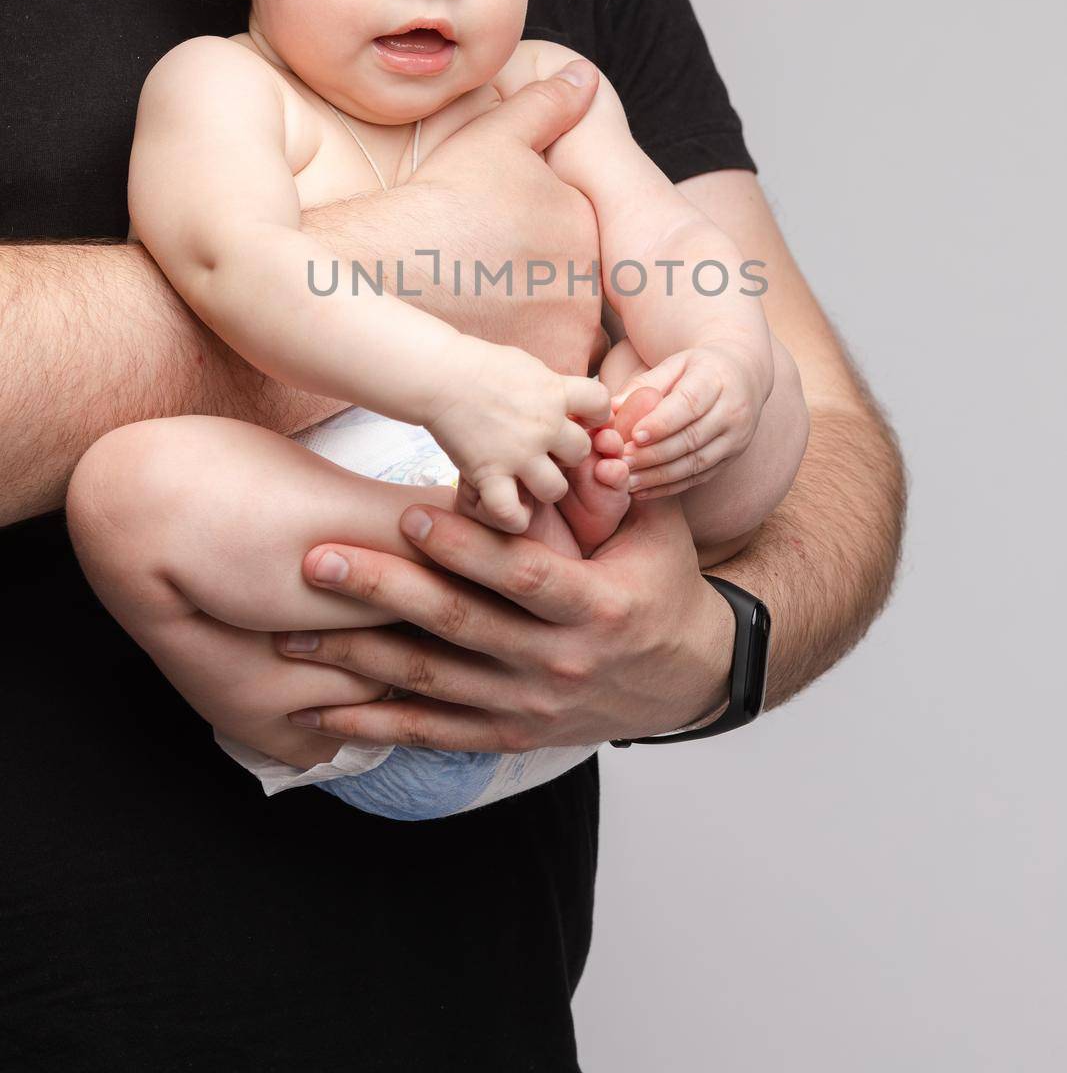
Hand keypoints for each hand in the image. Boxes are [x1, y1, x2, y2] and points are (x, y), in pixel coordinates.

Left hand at [278, 495, 734, 751]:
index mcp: (597, 607)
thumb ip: (617, 484)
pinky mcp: (511, 735)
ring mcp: (530, 707)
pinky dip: (377, 727)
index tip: (406, 514)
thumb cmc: (664, 584)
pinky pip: (434, 735)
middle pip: (458, 626)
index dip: (464, 548)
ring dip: (359, 659)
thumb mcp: (657, 530)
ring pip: (433, 684)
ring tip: (291, 637)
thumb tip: (590, 428)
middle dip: (381, 592)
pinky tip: (322, 712)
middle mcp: (559, 663)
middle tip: (315, 562)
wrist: (691, 679)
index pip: (521, 575)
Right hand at [389, 59, 607, 373]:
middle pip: (567, 291)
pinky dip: (520, 366)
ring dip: (529, 328)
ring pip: (557, 334)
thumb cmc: (437, 197)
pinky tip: (482, 343)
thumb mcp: (496, 135)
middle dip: (534, 289)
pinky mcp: (539, 374)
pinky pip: (543, 376)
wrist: (386, 264)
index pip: (574, 240)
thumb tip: (584, 76)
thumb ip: (548, 105)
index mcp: (587, 225)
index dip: (533, 243)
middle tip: (479, 278)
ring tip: (476, 311)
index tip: (492, 242)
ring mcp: (568, 333)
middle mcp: (590, 283)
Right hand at [426, 335, 610, 533]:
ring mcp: (518, 453)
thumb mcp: (528, 366)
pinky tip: (512, 509)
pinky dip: (514, 518)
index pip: (601, 403)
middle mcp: (543, 425)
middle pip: (581, 452)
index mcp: (554, 392)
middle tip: (548, 452)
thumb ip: (552, 386)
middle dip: (568, 454)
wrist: (440, 375)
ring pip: (556, 488)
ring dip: (546, 487)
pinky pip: (511, 513)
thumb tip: (568, 397)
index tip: (580, 417)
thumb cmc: (480, 365)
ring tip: (530, 480)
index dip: (595, 413)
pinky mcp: (490, 473)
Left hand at [612, 342, 771, 499]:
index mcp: (716, 380)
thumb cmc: (698, 369)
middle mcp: (733, 411)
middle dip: (654, 454)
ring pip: (696, 463)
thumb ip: (643, 384)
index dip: (662, 423)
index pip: (689, 404)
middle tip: (621, 461)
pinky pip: (700, 477)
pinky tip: (644, 491)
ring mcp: (736, 438)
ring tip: (628, 481)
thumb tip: (610, 408)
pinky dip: (670, 487)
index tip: (634, 435)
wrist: (744, 376)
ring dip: (659, 476)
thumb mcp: (673, 364)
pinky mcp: (732, 458)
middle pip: (692, 438)